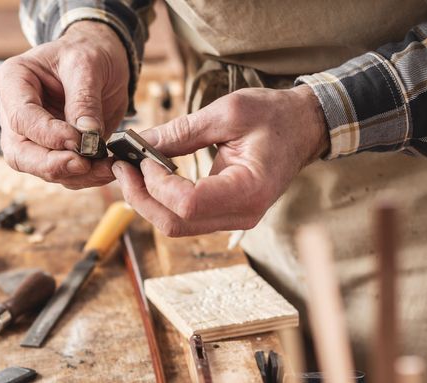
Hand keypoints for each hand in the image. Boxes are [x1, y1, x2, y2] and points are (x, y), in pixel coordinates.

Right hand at [0, 21, 128, 188]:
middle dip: (51, 165)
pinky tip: (106, 169)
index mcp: (13, 81)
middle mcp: (13, 112)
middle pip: (19, 153)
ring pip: (38, 168)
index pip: (21, 117)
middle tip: (83, 165)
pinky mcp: (50, 151)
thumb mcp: (87, 65)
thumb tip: (86, 136)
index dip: (49, 134)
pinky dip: (84, 177)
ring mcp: (29, 135)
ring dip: (72, 175)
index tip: (79, 139)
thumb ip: (84, 100)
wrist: (101, 59)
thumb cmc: (88, 52)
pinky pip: (61, 173)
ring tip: (105, 168)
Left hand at [112, 86, 328, 236]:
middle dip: (141, 198)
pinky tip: (150, 177)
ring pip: (176, 225)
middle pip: (175, 224)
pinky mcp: (225, 214)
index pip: (188, 204)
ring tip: (132, 170)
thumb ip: (182, 131)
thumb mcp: (227, 113)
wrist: (304, 127)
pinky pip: (185, 217)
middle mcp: (242, 214)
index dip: (157, 184)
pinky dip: (162, 200)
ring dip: (147, 201)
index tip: (141, 158)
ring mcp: (234, 219)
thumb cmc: (273, 115)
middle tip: (122, 167)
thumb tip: (140, 142)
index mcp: (249, 190)